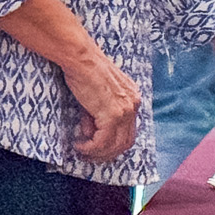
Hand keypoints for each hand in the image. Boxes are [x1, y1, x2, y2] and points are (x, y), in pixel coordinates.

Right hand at [59, 46, 142, 163]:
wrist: (81, 58)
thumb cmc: (85, 70)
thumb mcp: (98, 93)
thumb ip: (99, 112)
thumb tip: (91, 132)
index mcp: (133, 97)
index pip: (128, 129)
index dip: (113, 142)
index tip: (97, 147)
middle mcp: (133, 104)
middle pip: (125, 142)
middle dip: (106, 153)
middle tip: (89, 156)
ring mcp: (125, 111)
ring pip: (115, 146)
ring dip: (97, 153)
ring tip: (82, 151)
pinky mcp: (112, 115)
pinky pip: (102, 142)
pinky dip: (90, 148)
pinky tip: (80, 146)